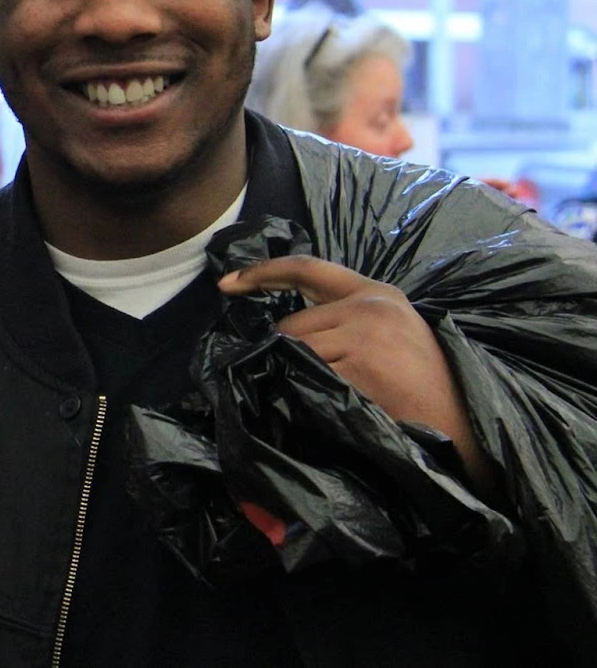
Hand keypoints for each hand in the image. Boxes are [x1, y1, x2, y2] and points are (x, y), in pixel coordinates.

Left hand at [218, 255, 494, 493]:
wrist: (465, 424)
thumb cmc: (423, 389)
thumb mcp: (389, 337)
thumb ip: (344, 323)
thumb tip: (283, 335)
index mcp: (377, 293)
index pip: (307, 268)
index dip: (262, 272)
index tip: (227, 283)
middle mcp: (370, 304)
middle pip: (292, 324)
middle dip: (286, 355)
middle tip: (309, 385)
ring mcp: (364, 330)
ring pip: (294, 350)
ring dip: (294, 376)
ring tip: (327, 397)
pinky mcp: (359, 360)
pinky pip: (306, 375)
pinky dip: (305, 394)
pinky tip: (332, 407)